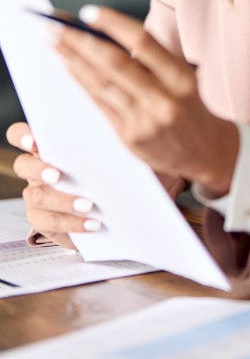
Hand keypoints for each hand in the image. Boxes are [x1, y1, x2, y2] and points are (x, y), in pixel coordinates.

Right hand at [6, 123, 99, 248]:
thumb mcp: (100, 155)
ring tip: (88, 205)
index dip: (22, 136)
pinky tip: (92, 223)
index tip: (35, 141)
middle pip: (23, 165)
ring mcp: (35, 195)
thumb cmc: (103, 171)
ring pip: (37, 196)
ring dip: (63, 200)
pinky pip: (49, 222)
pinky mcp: (40, 219)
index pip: (20, 135)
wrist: (105, 207)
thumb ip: (96, 144)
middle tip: (57, 176)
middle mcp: (35, 170)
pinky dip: (72, 222)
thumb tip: (120, 135)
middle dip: (39, 169)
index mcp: (46, 147)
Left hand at [53, 7, 238, 196]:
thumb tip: (104, 33)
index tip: (88, 11)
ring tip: (52, 41)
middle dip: (80, 41)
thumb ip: (151, 59)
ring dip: (72, 59)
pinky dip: (81, 82)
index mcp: (181, 76)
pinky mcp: (129, 137)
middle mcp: (164, 98)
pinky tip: (67, 67)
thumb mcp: (183, 78)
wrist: (206, 152)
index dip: (114, 24)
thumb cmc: (189, 106)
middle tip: (54, 24)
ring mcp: (145, 120)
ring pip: (101, 83)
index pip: (143, 42)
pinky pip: (99, 103)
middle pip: (115, 63)